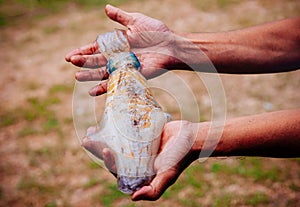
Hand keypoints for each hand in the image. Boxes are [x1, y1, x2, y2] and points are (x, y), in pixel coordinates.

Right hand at [65, 4, 176, 95]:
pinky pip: (116, 83)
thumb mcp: (137, 21)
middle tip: (72, 62)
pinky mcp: (131, 76)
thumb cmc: (156, 32)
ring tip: (78, 77)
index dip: (83, 51)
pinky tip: (93, 92)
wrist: (171, 45)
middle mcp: (117, 56)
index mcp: (116, 43)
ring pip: (103, 73)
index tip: (69, 56)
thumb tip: (106, 8)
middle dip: (83, 62)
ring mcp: (123, 67)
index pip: (95, 48)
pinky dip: (104, 88)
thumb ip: (121, 17)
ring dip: (90, 75)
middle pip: (96, 61)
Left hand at [81, 121, 198, 199]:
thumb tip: (133, 197)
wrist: (190, 137)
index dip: (108, 162)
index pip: (118, 170)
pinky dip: (114, 127)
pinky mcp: (139, 135)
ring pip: (116, 143)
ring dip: (103, 137)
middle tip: (87, 138)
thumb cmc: (180, 157)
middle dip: (98, 148)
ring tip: (92, 129)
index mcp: (139, 173)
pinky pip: (124, 131)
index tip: (105, 149)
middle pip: (113, 155)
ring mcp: (137, 147)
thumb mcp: (168, 175)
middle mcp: (135, 161)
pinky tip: (106, 120)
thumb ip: (154, 190)